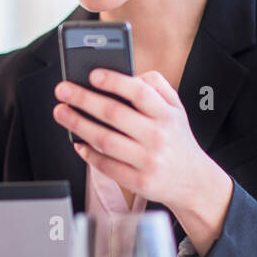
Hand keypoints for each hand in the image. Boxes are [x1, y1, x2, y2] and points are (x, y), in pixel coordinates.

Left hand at [52, 69, 231, 251]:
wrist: (195, 182)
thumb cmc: (177, 140)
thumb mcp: (177, 109)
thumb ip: (156, 87)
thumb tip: (127, 75)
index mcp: (166, 115)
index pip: (139, 92)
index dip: (114, 81)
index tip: (92, 74)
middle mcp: (158, 136)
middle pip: (114, 114)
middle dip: (83, 99)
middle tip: (63, 90)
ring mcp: (148, 160)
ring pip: (105, 139)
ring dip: (78, 124)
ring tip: (61, 112)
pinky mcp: (138, 181)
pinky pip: (106, 165)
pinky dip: (88, 154)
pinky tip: (77, 143)